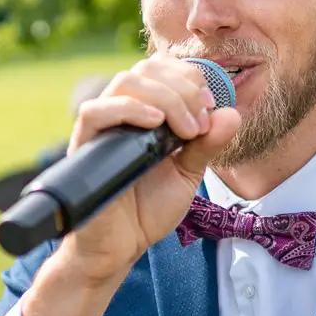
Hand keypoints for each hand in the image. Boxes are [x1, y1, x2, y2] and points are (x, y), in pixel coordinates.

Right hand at [54, 56, 241, 282]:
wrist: (121, 247)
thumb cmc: (148, 210)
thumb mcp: (188, 174)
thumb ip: (207, 145)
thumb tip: (232, 113)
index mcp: (145, 113)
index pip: (161, 68)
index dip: (190, 76)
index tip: (211, 104)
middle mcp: (121, 113)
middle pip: (146, 69)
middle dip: (183, 88)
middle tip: (200, 123)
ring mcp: (101, 128)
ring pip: (124, 82)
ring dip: (165, 97)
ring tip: (186, 130)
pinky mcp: (83, 147)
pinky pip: (94, 112)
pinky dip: (129, 110)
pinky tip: (156, 125)